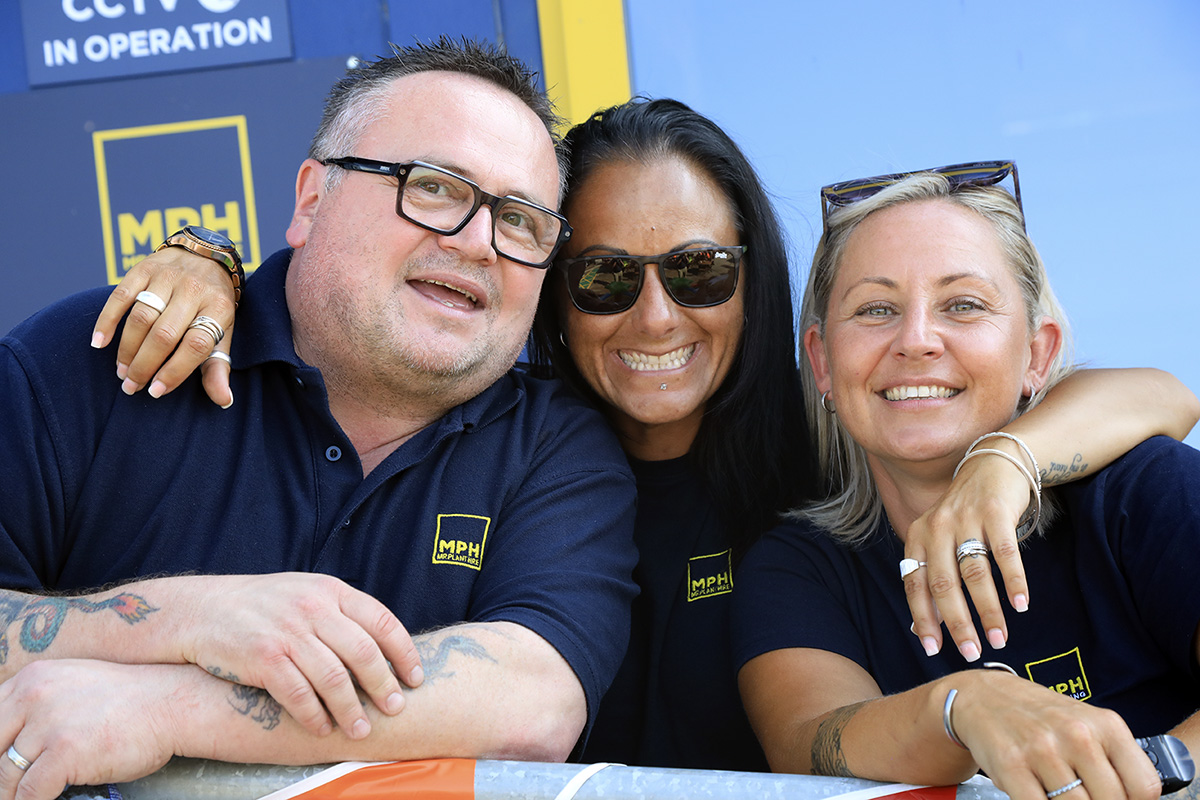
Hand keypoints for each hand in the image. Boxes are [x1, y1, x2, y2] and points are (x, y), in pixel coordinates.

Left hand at [0, 660, 178, 799]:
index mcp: (34, 677)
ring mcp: (49, 723)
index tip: (1, 761)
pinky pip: (29, 793)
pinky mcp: (64, 751)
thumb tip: (14, 737)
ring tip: (19, 798)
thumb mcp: (74, 685)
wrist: (172, 704)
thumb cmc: (130, 700)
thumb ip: (40, 702)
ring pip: (5, 774)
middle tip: (7, 787)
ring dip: (11, 793)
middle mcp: (35, 694)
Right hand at [91, 246, 236, 405]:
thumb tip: (223, 400)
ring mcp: (168, 276)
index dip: (175, 371)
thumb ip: (218, 366)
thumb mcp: (223, 332)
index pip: (195, 344)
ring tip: (122, 371)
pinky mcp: (144, 268)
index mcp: (218, 307)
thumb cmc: (213, 305)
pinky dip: (107, 320)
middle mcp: (194, 290)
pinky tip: (99, 342)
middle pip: (164, 334)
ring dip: (127, 349)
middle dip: (145, 365)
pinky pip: (121, 296)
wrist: (206, 256)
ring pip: (141, 318)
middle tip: (132, 386)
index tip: (156, 391)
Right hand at [172, 573, 422, 739]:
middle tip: (395, 709)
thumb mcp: (308, 592)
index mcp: (331, 590)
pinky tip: (323, 728)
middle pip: (363, 653)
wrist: (204, 609)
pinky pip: (299, 694)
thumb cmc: (264, 606)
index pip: (382, 622)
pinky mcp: (263, 657)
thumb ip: (342, 613)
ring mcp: (288, 632)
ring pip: (334, 678)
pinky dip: (315, 716)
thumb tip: (385, 647)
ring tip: (361, 730)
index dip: (404, 653)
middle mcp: (313, 607)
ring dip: (352, 710)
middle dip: (384, 686)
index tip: (415, 679)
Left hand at [903, 446, 1032, 660]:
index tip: (932, 649)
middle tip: (972, 652)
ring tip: (1000, 638)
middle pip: (944, 584)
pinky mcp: (994, 512)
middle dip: (958, 623)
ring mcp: (965, 519)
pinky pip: (1005, 554)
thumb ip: (933, 577)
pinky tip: (1021, 605)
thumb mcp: (939, 539)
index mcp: (917, 538)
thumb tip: (927, 626)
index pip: (915, 585)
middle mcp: (936, 528)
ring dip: (989, 610)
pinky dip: (1014, 582)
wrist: (991, 465)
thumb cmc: (964, 514)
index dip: (923, 618)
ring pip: (975, 573)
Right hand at [953, 673, 1159, 799]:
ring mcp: (1043, 751)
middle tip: (1086, 795)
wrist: (984, 697)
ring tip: (1058, 793)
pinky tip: (1040, 795)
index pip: (1144, 786)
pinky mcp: (1012, 766)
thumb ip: (1113, 760)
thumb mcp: (1086, 725)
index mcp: (1105, 725)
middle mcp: (1077, 735)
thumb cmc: (1040, 716)